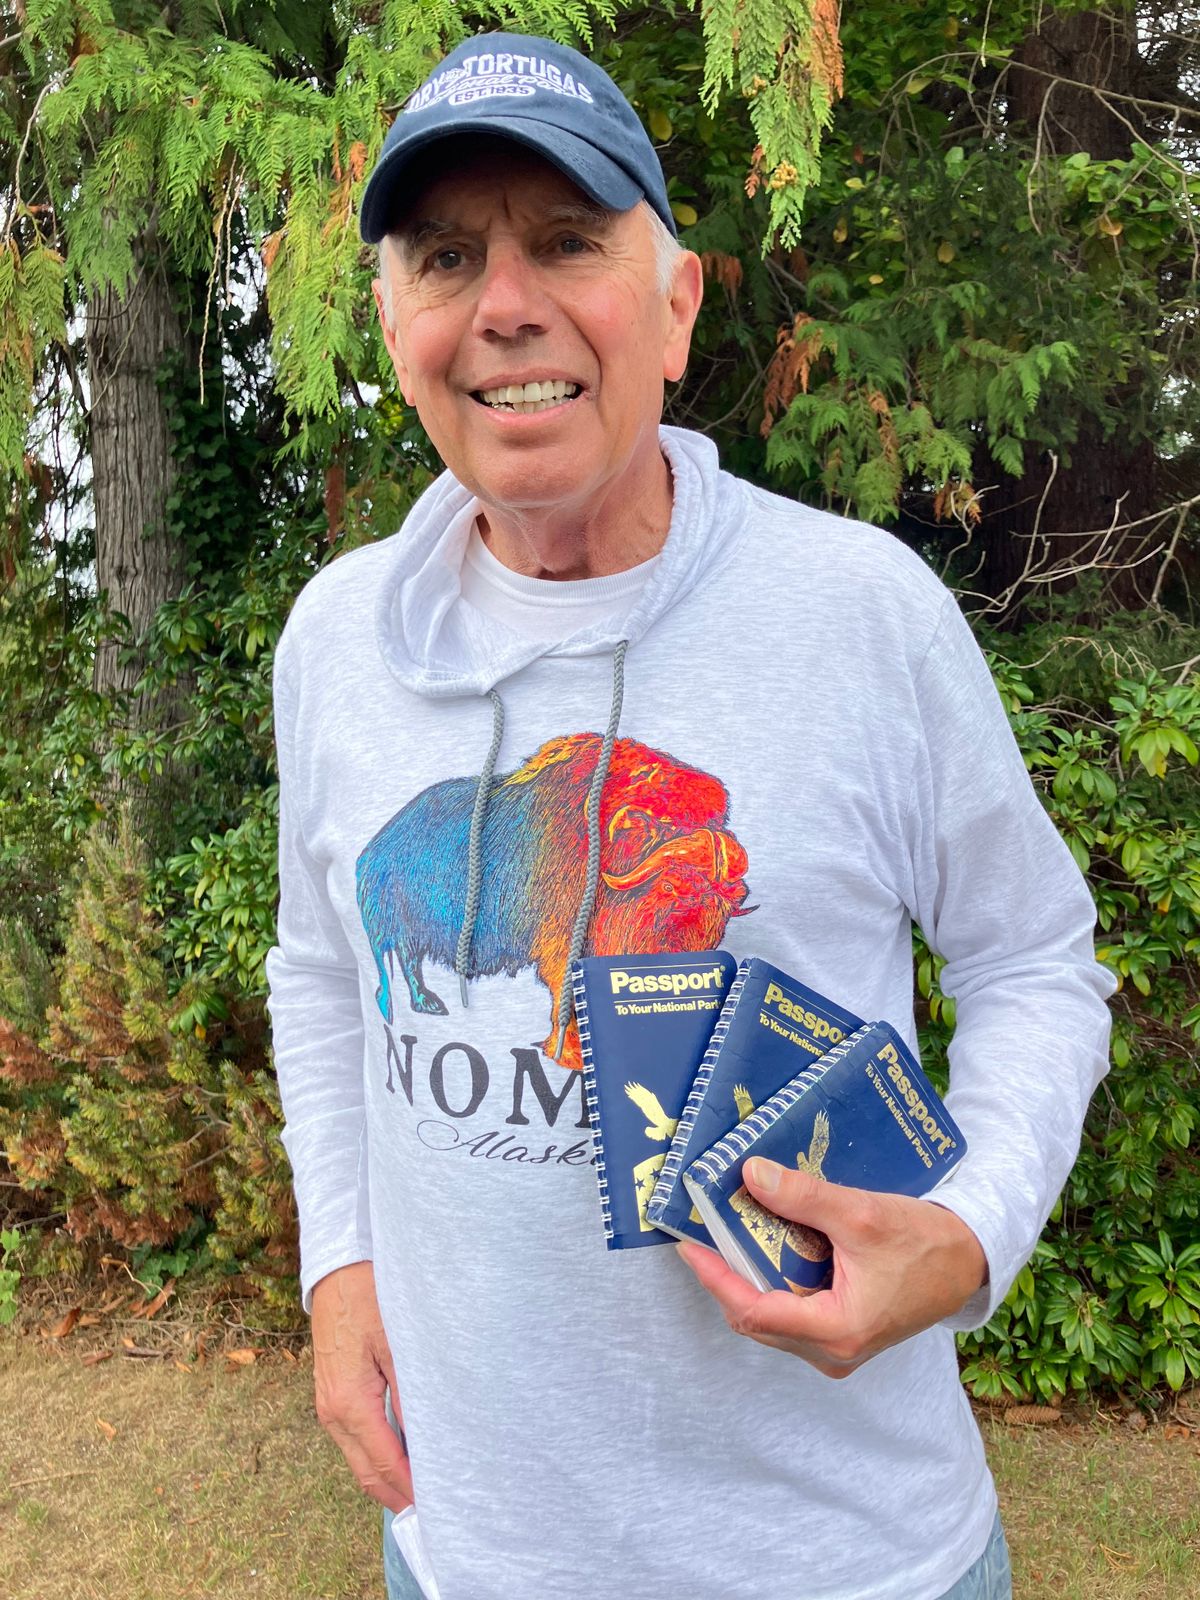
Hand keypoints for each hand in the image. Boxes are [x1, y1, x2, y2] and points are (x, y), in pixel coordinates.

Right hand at [311, 1260, 413, 1511]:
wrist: (336, 1270)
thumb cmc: (369, 1298)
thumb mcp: (399, 1344)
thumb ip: (411, 1395)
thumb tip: (428, 1438)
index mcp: (350, 1404)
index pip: (385, 1463)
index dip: (411, 1488)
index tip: (437, 1505)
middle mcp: (333, 1413)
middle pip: (366, 1473)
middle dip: (397, 1496)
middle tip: (433, 1513)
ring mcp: (328, 1406)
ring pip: (358, 1459)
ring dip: (386, 1478)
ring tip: (422, 1490)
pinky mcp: (331, 1395)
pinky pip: (353, 1439)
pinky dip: (375, 1456)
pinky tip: (400, 1455)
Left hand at [677, 1158, 987, 1378]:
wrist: (968, 1261)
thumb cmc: (923, 1242)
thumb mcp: (861, 1214)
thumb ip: (804, 1197)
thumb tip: (750, 1174)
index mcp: (836, 1332)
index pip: (753, 1312)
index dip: (715, 1279)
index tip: (688, 1246)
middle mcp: (832, 1352)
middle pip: (756, 1319)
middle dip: (726, 1276)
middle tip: (703, 1233)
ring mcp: (837, 1349)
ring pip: (772, 1319)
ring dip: (748, 1279)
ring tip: (728, 1236)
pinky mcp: (842, 1336)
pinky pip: (791, 1315)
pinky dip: (773, 1282)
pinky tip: (766, 1247)